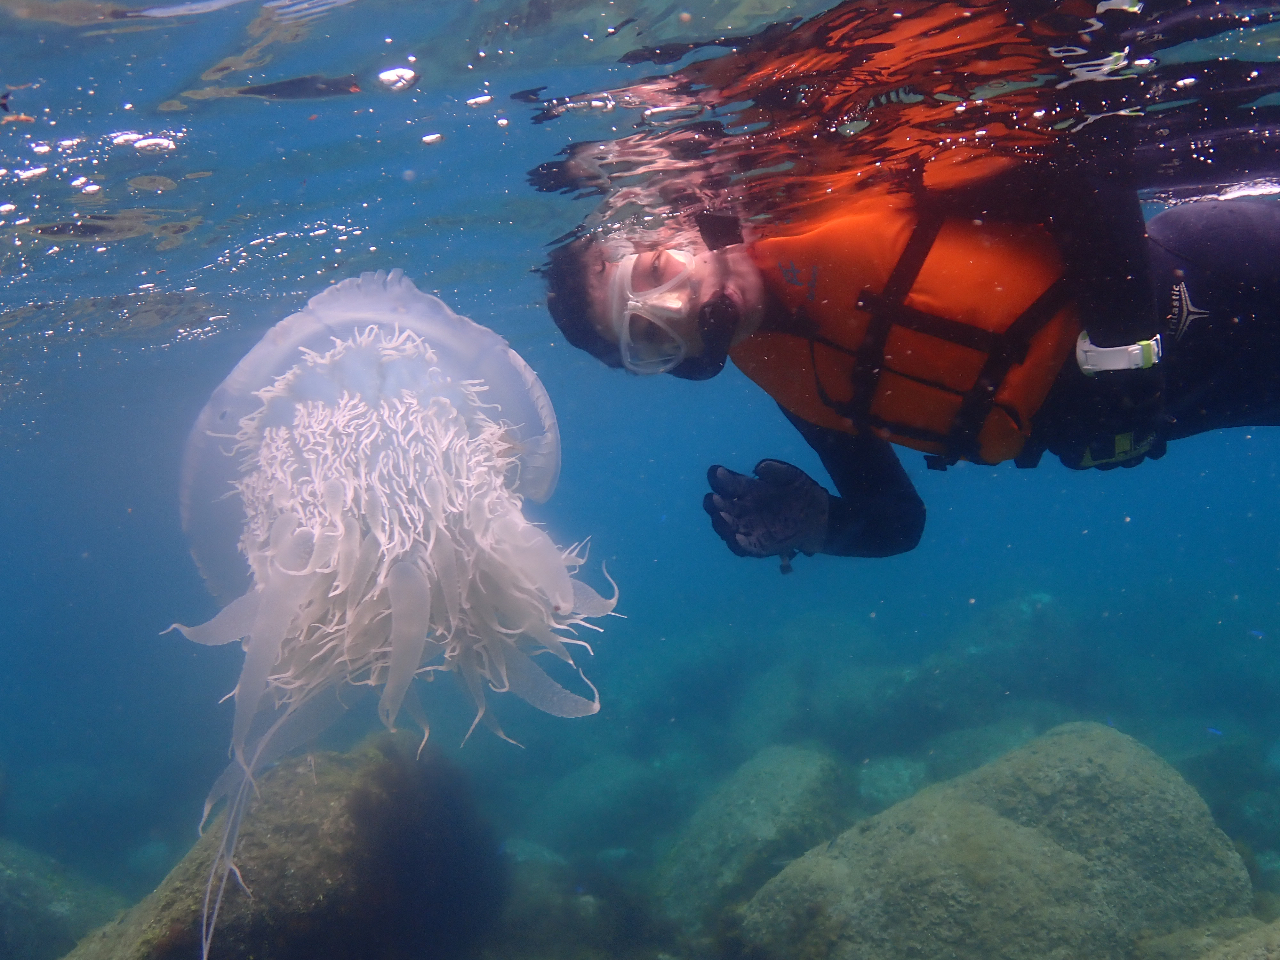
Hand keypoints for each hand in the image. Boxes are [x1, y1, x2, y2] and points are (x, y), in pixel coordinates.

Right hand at [703, 460, 829, 572]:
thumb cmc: (800, 492)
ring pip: (725, 528)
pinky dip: (740, 544)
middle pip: (718, 507)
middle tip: (714, 499)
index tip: (718, 472)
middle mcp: (741, 509)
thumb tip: (759, 467)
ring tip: (722, 516)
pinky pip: (745, 547)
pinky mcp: (758, 546)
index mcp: (745, 490)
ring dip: (722, 523)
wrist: (818, 517)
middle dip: (714, 503)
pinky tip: (738, 537)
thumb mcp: (791, 476)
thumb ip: (776, 469)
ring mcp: (748, 528)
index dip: (718, 477)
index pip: (724, 483)